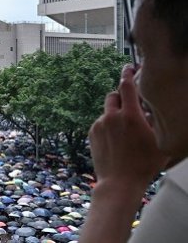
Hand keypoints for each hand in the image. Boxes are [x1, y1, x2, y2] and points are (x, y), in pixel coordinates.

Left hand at [89, 65, 168, 188]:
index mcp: (130, 115)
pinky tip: (117, 140)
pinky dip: (108, 125)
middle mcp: (112, 116)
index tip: (128, 67)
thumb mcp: (159, 140)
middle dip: (121, 96)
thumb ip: (153, 120)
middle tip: (130, 106)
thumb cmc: (144, 164)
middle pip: (113, 94)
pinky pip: (101, 122)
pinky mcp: (92, 133)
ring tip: (125, 130)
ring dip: (115, 113)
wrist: (120, 182)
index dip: (127, 74)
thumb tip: (148, 108)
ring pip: (107, 110)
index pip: (127, 86)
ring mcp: (99, 125)